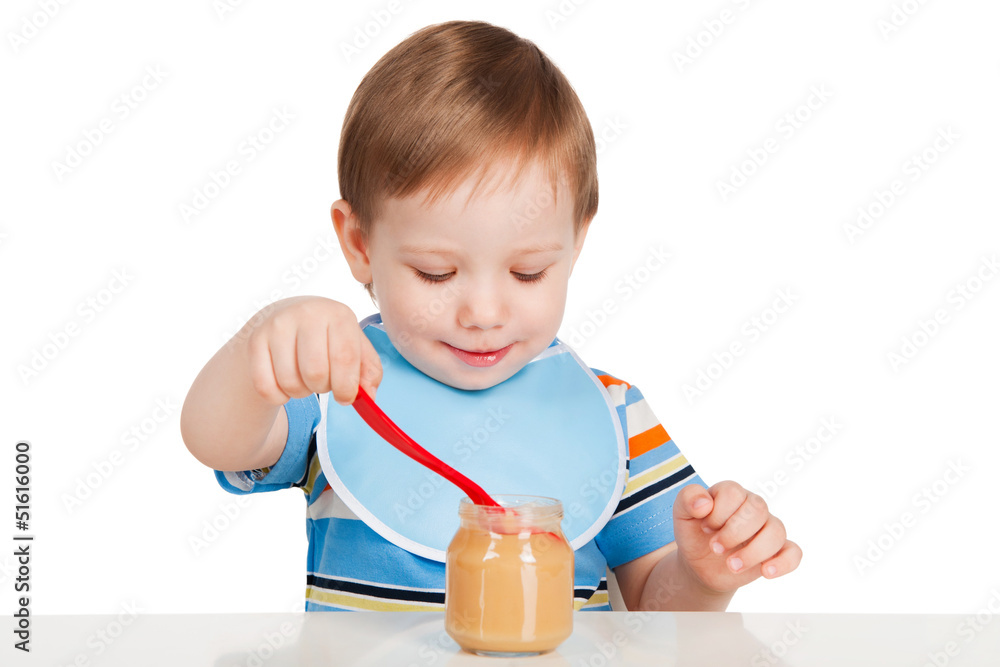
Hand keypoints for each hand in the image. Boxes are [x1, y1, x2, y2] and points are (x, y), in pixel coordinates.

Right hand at [244, 296, 381, 405]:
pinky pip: (265, 387)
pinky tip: (284, 383)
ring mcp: (277, 325)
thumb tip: (368, 397)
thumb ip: (369, 372)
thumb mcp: (356, 346)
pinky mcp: (255, 340)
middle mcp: (307, 314)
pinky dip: (278, 396)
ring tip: (304, 378)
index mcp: (338, 314)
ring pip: (289, 382)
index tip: (346, 397)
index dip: (347, 387)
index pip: (344, 358)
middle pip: (315, 373)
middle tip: (323, 382)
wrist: (288, 316)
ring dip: (300, 392)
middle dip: (322, 388)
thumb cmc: (329, 337)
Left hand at [673, 481, 801, 593]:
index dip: (717, 513)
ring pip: (776, 531)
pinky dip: (783, 563)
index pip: (733, 493)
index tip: (704, 528)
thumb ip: (687, 499)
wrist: (700, 563)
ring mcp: (768, 528)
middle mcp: (753, 507)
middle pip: (757, 509)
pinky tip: (766, 572)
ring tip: (731, 566)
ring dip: (752, 552)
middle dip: (733, 533)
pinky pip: (794, 553)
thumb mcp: (681, 515)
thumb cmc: (694, 533)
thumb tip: (704, 503)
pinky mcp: (777, 551)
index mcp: (732, 493)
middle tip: (715, 548)